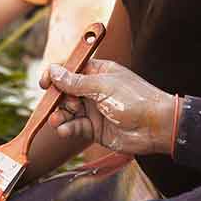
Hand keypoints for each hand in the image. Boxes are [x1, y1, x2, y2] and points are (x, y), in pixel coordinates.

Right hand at [41, 60, 174, 155]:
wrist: (156, 127)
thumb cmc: (135, 99)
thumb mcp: (102, 86)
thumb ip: (75, 82)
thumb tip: (54, 71)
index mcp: (98, 72)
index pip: (70, 70)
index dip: (56, 75)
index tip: (44, 83)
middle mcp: (94, 90)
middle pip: (65, 92)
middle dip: (57, 99)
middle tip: (58, 104)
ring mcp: (94, 110)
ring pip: (67, 111)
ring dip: (59, 115)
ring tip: (56, 120)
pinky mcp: (95, 129)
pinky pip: (75, 127)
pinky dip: (67, 128)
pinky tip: (63, 130)